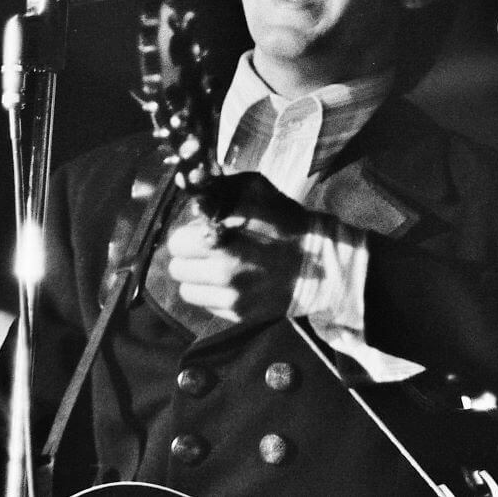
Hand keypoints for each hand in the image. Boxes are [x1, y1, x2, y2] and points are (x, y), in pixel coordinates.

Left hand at [166, 172, 310, 322]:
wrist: (320, 263)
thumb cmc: (284, 221)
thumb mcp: (254, 189)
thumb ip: (217, 185)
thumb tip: (191, 181)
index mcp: (222, 239)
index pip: (177, 242)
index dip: (189, 232)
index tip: (202, 229)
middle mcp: (222, 272)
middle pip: (177, 267)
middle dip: (189, 256)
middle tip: (208, 249)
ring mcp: (231, 297)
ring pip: (186, 290)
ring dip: (197, 278)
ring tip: (217, 266)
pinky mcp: (239, 315)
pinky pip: (206, 305)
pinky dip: (213, 293)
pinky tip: (232, 281)